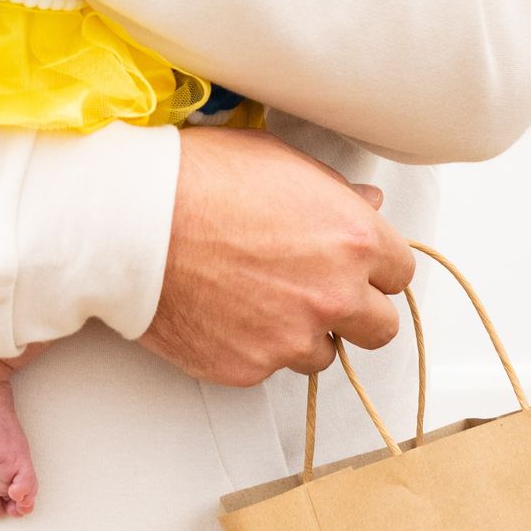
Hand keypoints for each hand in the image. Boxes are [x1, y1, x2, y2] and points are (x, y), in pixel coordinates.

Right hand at [140, 130, 413, 384]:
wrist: (130, 223)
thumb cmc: (198, 179)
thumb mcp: (278, 161)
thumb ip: (335, 193)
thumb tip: (367, 206)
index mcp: (354, 239)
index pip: (400, 273)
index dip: (374, 267)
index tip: (352, 265)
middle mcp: (334, 295)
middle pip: (380, 327)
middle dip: (355, 311)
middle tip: (316, 291)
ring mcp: (292, 338)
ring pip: (322, 353)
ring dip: (302, 333)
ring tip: (258, 299)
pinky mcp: (249, 368)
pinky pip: (268, 366)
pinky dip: (254, 346)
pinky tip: (224, 311)